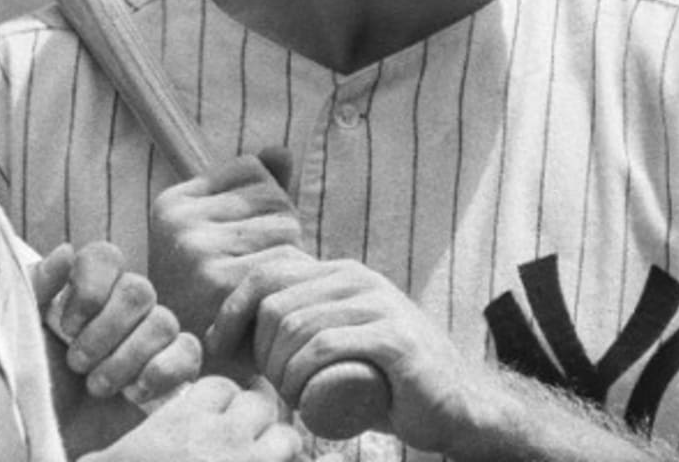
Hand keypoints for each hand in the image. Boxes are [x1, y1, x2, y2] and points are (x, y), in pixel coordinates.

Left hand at [35, 241, 201, 405]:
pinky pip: (188, 351)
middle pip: (139, 289)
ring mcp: (150, 336)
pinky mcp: (171, 368)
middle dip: (106, 331)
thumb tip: (66, 252)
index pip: (106, 256)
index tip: (67, 325)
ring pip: (163, 321)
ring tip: (97, 386)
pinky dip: (162, 370)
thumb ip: (36, 287)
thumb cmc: (30, 383)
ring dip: (126, 358)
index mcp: (88, 288)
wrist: (46, 438)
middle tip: (77, 363)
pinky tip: (134, 391)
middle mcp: (122, 305)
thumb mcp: (19, 330)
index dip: (91, 288)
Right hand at [86, 375, 302, 461]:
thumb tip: (81, 454)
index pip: (219, 390)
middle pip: (259, 407)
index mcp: (183, 421)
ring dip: (278, 455)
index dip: (219, 408)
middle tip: (242, 452)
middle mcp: (222, 437)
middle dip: (255, 428)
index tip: (214, 429)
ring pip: (285, 439)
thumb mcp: (105, 461)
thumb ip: (109, 450)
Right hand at [149, 151, 303, 343]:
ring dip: (291, 254)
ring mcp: (198, 251)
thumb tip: (282, 151)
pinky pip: (288, 258)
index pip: (251, 168)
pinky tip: (271, 300)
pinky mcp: (223, 282)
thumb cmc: (212, 293)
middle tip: (258, 267)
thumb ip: (252, 187)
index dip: (264, 201)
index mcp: (174, 202)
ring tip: (263, 284)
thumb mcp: (218, 233)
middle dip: (281, 227)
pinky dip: (292, 278)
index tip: (245, 238)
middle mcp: (180, 222)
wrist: (191, 366)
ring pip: (285, 226)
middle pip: (272, 196)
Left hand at [207, 253, 491, 454]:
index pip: (269, 271)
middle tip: (268, 386)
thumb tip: (242, 326)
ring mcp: (378, 304)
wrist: (460, 406)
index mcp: (341, 272)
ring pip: (297, 327)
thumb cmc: (387, 381)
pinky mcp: (394, 339)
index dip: (234, 307)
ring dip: (278, 370)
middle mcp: (358, 278)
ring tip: (288, 398)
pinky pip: (326, 347)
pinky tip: (302, 400)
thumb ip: (308, 320)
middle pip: (276, 303)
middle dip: (257, 349)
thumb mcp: (341, 338)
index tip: (219, 344)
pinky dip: (301, 376)